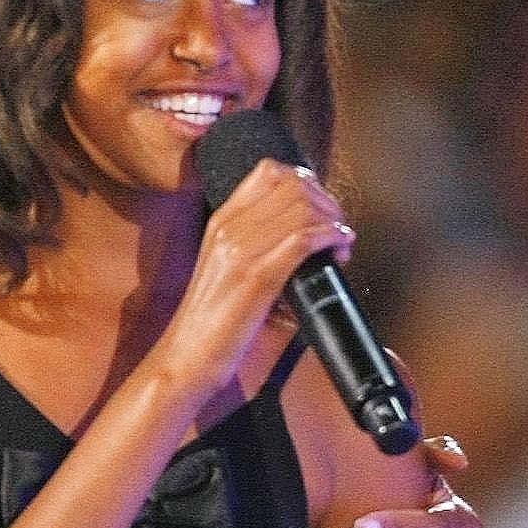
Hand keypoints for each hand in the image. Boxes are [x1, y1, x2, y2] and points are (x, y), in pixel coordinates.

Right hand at [153, 160, 354, 406]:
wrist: (187, 355)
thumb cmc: (211, 320)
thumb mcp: (225, 267)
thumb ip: (253, 242)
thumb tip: (300, 231)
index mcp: (220, 222)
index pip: (269, 171)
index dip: (306, 181)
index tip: (320, 205)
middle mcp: (228, 229)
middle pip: (292, 185)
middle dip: (327, 201)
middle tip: (337, 225)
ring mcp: (240, 251)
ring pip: (303, 208)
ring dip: (334, 221)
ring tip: (340, 243)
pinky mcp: (257, 277)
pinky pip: (304, 239)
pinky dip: (332, 238)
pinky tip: (338, 250)